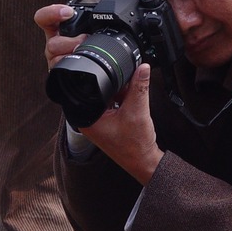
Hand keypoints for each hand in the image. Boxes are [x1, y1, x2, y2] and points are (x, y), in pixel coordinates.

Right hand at [35, 0, 108, 68]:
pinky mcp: (61, 74)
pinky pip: (60, 71)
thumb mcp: (94, 19)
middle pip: (50, 41)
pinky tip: (82, 63)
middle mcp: (55, 44)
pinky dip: (70, 66)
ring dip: (71, 52)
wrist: (97, 69)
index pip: (44, 18)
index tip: (67, 12)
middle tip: (84, 37)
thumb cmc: (90, 42)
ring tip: (86, 50)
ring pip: (55, 56)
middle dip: (67, 40)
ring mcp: (57, 60)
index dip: (51, 13)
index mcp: (59, 29)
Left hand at [80, 63, 163, 185]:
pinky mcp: (105, 124)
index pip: (91, 88)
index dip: (106, 79)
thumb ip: (139, 86)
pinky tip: (130, 108)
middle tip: (128, 92)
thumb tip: (142, 68)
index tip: (119, 76)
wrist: (144, 162)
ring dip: (119, 95)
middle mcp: (88, 120)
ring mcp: (96, 123)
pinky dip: (121, 102)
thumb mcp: (138, 110)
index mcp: (87, 118)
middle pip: (99, 92)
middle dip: (114, 88)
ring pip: (106, 98)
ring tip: (130, 105)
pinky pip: (111, 105)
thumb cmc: (135, 146)